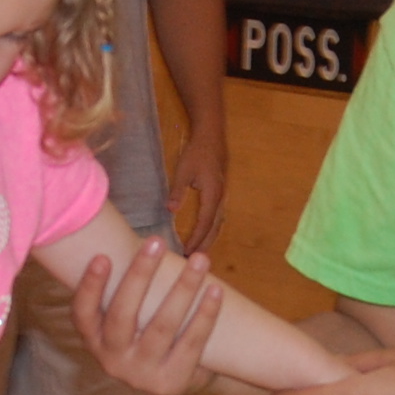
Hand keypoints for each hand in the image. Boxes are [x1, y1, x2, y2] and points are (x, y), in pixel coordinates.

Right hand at [69, 238, 220, 394]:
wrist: (179, 379)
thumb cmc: (149, 333)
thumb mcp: (129, 319)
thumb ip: (125, 290)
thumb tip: (129, 238)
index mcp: (95, 341)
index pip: (84, 314)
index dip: (90, 287)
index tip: (102, 256)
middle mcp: (113, 361)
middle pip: (123, 316)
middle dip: (140, 274)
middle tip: (156, 241)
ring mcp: (141, 375)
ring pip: (162, 327)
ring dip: (183, 288)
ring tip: (200, 259)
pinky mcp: (172, 383)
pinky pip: (191, 343)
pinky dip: (205, 315)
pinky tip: (215, 290)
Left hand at [169, 136, 228, 253]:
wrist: (212, 135)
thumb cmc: (197, 151)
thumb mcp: (183, 170)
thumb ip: (177, 190)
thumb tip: (170, 210)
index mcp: (213, 194)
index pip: (205, 223)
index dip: (196, 239)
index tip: (186, 251)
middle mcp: (221, 198)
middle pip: (214, 228)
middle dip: (204, 244)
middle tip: (191, 259)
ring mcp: (223, 196)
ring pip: (218, 224)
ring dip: (209, 239)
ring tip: (198, 252)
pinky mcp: (221, 193)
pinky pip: (218, 217)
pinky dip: (211, 229)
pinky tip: (204, 234)